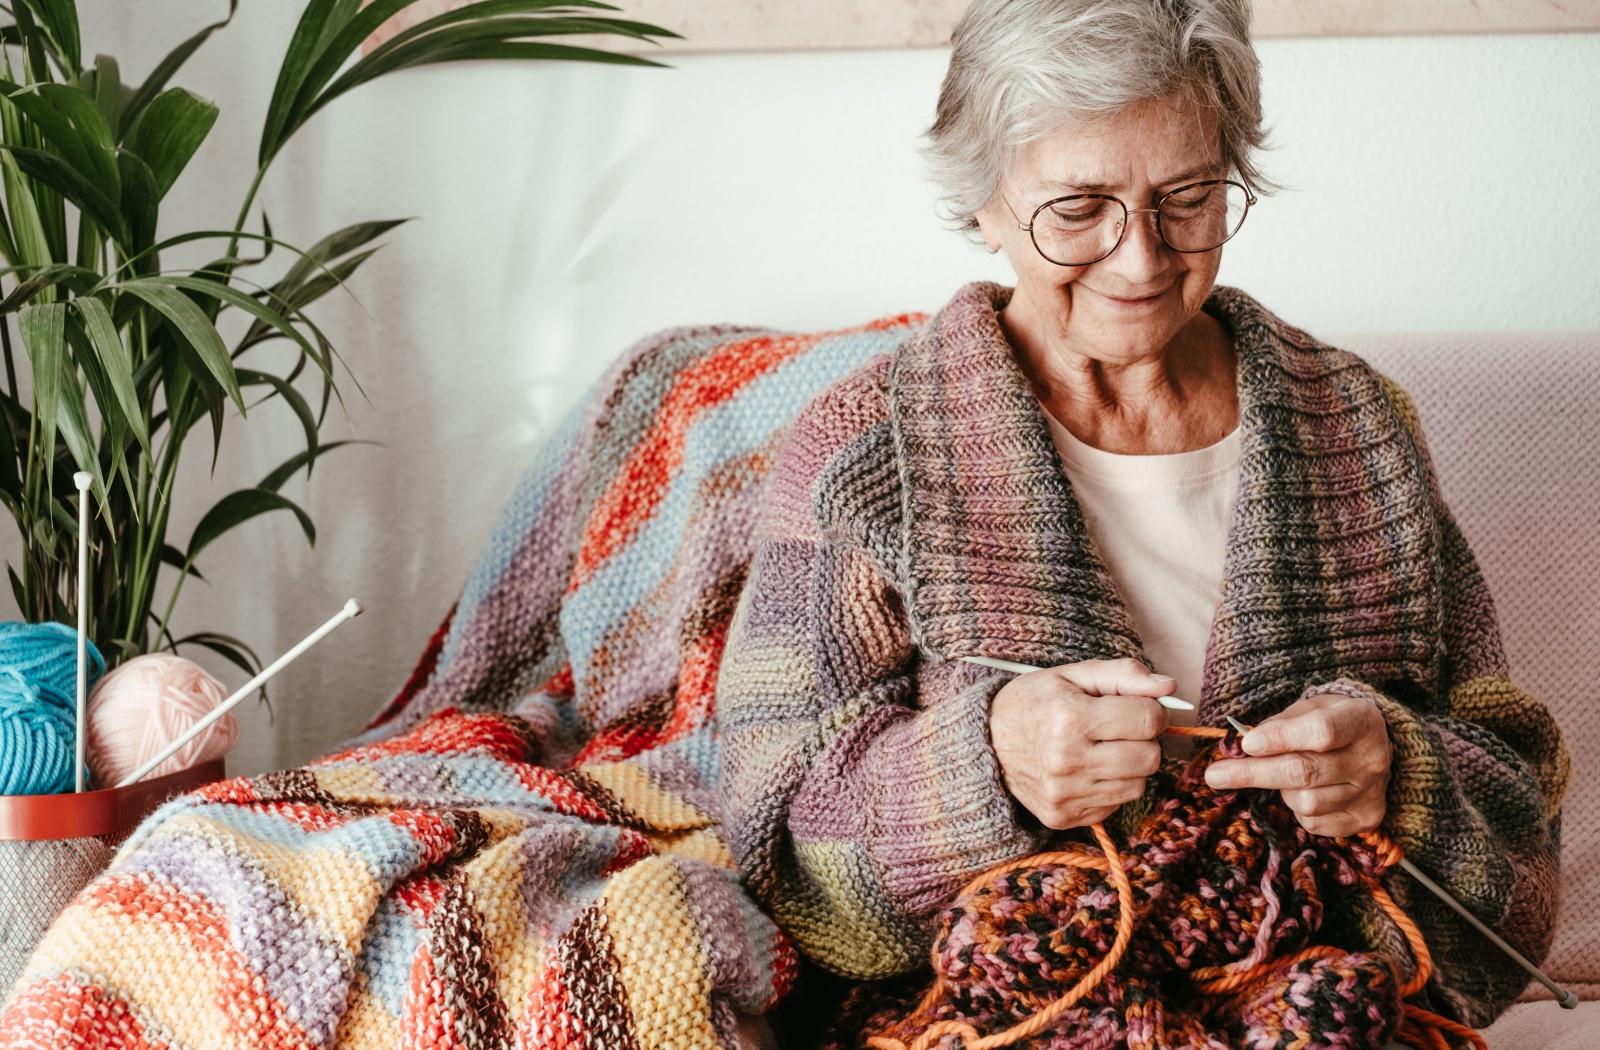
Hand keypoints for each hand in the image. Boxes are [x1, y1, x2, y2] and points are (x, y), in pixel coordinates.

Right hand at [989, 658, 1173, 829]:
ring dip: (1129, 765)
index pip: (1148, 720)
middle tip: (1119, 729)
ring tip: (1102, 749)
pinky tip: (1087, 770)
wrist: (983, 743)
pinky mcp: (1063, 817)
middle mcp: (1067, 761)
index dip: (1152, 710)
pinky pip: (1115, 804)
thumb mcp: (1071, 675)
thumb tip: (1169, 687)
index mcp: (1069, 718)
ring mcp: (1064, 794)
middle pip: (1150, 757)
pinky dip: (1109, 786)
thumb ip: (1123, 675)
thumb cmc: (1032, 702)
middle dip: (1144, 740)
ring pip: (1138, 785)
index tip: (1136, 707)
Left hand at [1204, 693, 1391, 836]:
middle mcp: (1372, 758)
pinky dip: (1297, 810)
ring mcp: (1372, 792)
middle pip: (1305, 772)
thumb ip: (1278, 725)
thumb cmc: (1330, 722)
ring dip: (1281, 791)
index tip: (1246, 744)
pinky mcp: (1367, 819)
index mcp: (1360, 720)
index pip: (1320, 731)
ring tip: (1284, 775)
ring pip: (1306, 802)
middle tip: (1216, 775)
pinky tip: (1302, 792)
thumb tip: (1243, 748)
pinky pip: (1314, 823)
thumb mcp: (1308, 709)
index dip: (1280, 738)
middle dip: (1253, 774)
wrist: (1371, 745)